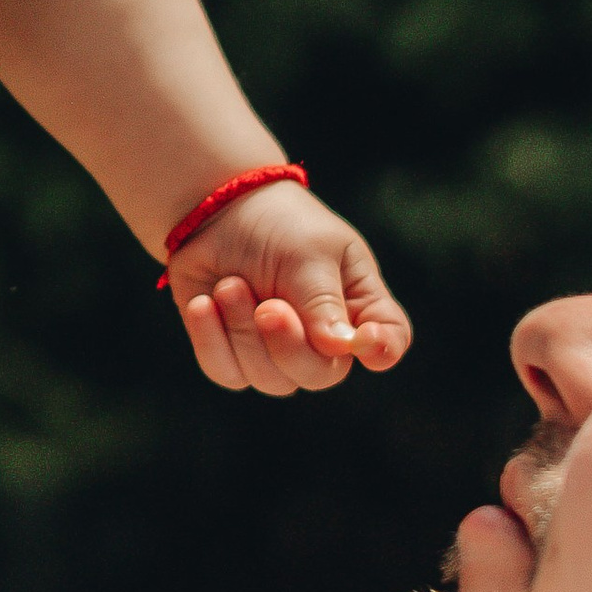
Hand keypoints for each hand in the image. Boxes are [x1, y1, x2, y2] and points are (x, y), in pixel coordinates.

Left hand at [165, 178, 411, 395]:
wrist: (215, 213)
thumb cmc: (278, 226)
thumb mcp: (307, 252)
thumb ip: (322, 301)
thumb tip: (340, 347)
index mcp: (359, 305)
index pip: (388, 341)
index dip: (381, 349)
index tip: (365, 339)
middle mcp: (325, 338)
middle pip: (321, 374)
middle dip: (289, 345)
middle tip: (268, 307)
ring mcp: (279, 353)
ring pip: (271, 378)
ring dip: (243, 331)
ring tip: (229, 284)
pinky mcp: (235, 357)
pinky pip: (227, 372)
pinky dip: (212, 338)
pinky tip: (203, 304)